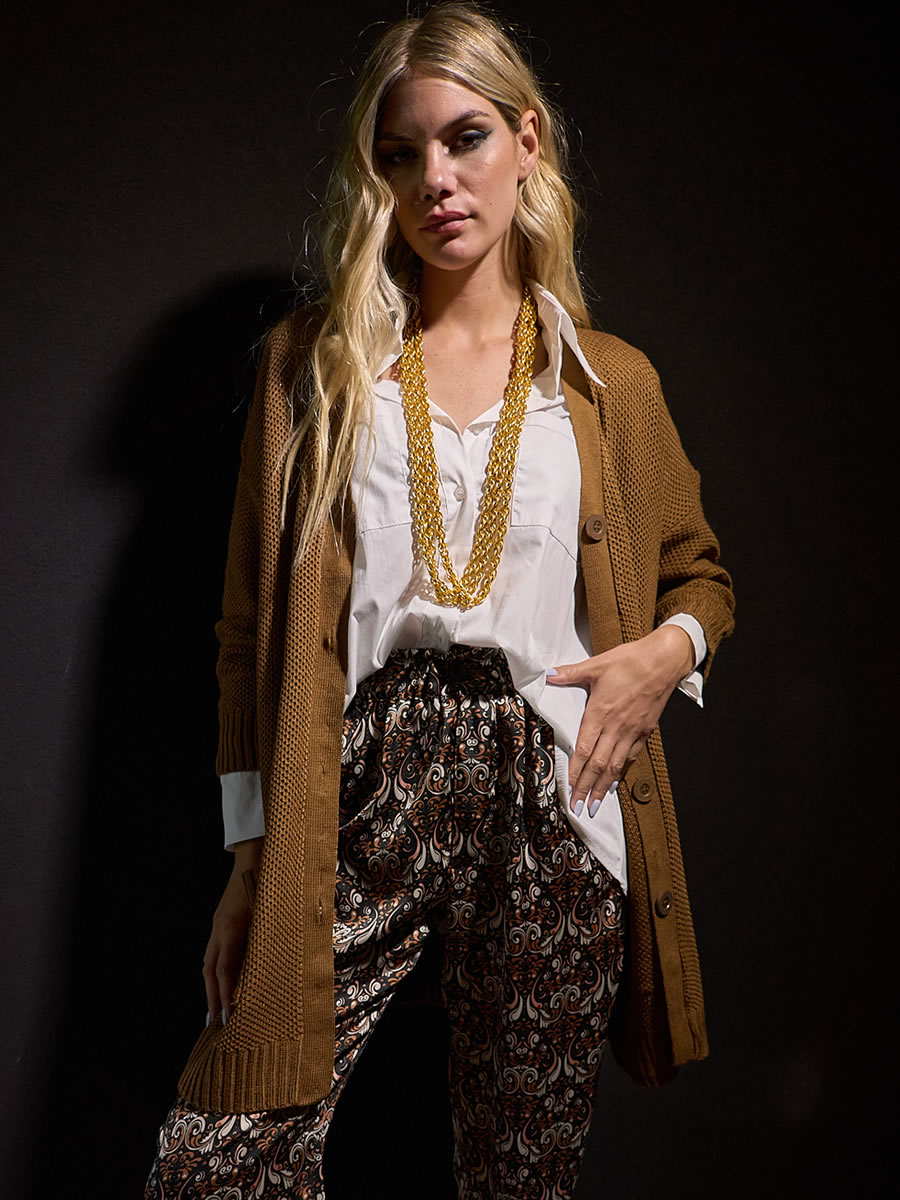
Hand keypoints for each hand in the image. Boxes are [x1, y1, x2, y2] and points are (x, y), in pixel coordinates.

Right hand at [201, 837, 262, 1024]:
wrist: (254, 855)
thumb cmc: (269, 883)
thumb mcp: (274, 912)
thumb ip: (273, 939)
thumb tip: (282, 966)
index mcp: (232, 928)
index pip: (225, 970)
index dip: (225, 995)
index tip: (227, 1018)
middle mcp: (220, 928)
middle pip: (210, 970)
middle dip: (211, 997)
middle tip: (213, 1023)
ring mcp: (217, 923)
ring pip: (207, 961)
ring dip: (210, 986)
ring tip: (213, 1008)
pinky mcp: (219, 920)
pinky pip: (212, 950)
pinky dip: (214, 969)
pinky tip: (218, 980)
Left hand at [547, 625, 693, 813]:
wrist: (664, 661)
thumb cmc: (630, 661)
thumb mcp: (597, 664)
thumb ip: (570, 673)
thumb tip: (548, 675)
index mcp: (601, 712)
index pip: (585, 749)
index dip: (576, 771)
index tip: (568, 788)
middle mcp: (616, 726)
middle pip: (599, 764)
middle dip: (587, 788)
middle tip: (577, 808)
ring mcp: (632, 731)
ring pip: (616, 765)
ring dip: (603, 787)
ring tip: (594, 806)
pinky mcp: (645, 730)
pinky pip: (631, 756)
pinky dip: (621, 773)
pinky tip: (614, 784)